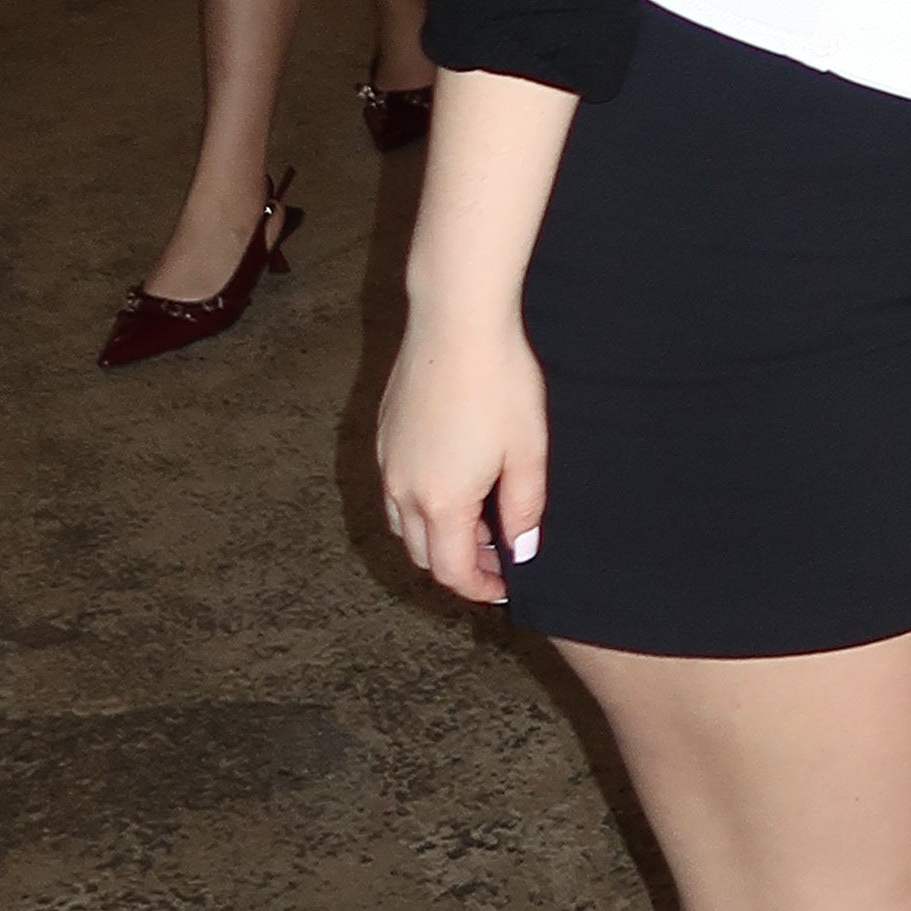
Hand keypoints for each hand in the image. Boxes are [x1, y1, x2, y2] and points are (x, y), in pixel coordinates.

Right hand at [377, 309, 548, 602]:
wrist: (456, 322)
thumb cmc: (500, 383)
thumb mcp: (527, 452)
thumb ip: (523, 509)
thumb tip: (521, 550)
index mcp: (441, 502)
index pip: (451, 571)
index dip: (479, 588)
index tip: (506, 585)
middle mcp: (402, 490)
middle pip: (421, 554)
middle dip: (458, 565)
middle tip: (497, 554)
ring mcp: (386, 461)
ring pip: (402, 524)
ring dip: (435, 536)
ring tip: (477, 519)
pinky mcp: (383, 435)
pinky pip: (394, 490)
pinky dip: (419, 504)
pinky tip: (453, 480)